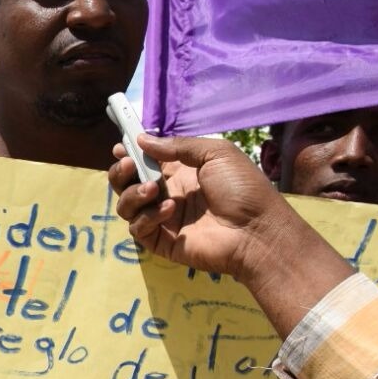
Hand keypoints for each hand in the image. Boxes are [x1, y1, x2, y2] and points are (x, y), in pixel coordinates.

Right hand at [111, 133, 353, 337]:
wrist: (256, 230)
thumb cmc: (242, 188)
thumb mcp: (216, 154)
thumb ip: (178, 146)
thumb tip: (142, 139)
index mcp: (180, 172)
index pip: (146, 161)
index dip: (131, 152)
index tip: (121, 146)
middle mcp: (167, 193)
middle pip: (127, 182)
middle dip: (121, 172)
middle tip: (127, 164)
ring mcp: (161, 218)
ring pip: (126, 205)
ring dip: (133, 193)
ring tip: (153, 190)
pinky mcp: (160, 240)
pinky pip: (137, 228)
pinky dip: (147, 217)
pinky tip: (169, 211)